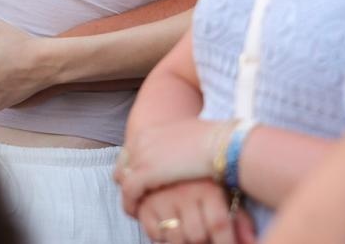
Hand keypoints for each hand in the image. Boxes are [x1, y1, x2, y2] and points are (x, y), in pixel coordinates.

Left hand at [117, 118, 233, 211]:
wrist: (221, 145)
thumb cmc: (214, 142)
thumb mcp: (187, 138)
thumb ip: (175, 146)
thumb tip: (180, 154)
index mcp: (149, 131)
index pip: (130, 153)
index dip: (133, 169)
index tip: (141, 183)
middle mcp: (140, 141)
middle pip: (123, 166)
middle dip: (128, 181)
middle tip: (136, 197)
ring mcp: (141, 156)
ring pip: (123, 180)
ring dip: (129, 195)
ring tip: (136, 208)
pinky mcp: (144, 174)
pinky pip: (128, 193)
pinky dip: (131, 204)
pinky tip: (137, 214)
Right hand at [135, 180, 253, 243]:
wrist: (171, 148)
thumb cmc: (204, 177)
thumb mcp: (224, 194)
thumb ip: (239, 220)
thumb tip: (252, 243)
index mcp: (207, 188)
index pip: (219, 226)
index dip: (226, 242)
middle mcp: (185, 192)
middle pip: (197, 236)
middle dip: (202, 243)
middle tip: (204, 238)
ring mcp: (163, 197)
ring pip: (175, 238)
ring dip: (182, 241)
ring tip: (187, 232)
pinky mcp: (145, 202)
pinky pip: (154, 234)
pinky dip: (161, 237)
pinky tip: (168, 228)